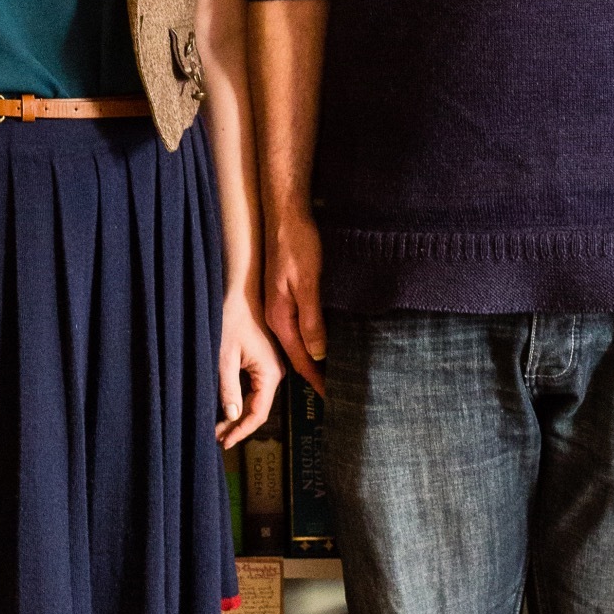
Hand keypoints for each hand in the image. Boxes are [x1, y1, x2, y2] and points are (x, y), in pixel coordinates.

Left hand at [216, 292, 281, 447]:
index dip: (241, 431)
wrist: (239, 290)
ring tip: (219, 427)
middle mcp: (277, 372)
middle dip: (238, 426)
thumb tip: (232, 419)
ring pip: (257, 399)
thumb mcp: (224, 357)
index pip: (258, 414)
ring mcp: (273, 366)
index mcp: (271, 373)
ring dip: (238, 414)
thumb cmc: (231, 318)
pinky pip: (255, 386)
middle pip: (259, 409)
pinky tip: (227, 406)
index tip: (223, 442)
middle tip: (217, 438)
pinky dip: (241, 399)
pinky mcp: (265, 360)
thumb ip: (228, 390)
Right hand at [263, 204, 326, 396]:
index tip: (332, 397)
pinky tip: (324, 341)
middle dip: (315, 373)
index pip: (300, 358)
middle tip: (337, 390)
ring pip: (297, 341)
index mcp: (279, 317)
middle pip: (297, 354)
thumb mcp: (308, 283)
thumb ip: (311, 319)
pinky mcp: (285, 296)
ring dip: (314, 358)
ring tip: (333, 372)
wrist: (285, 216)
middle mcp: (276, 316)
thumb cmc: (298, 245)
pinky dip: (311, 339)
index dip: (316, 378)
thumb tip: (318, 353)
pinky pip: (298, 326)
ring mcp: (279, 306)